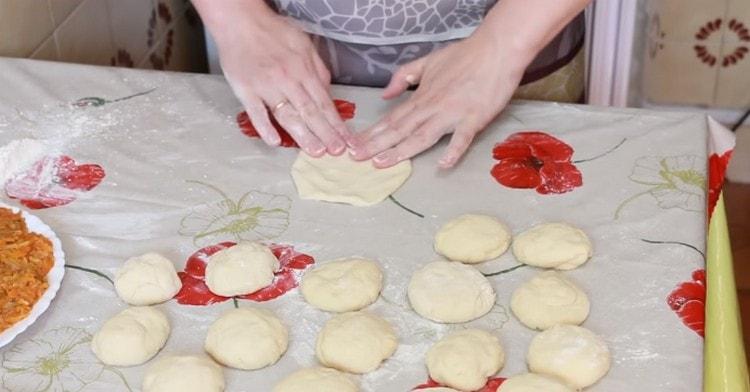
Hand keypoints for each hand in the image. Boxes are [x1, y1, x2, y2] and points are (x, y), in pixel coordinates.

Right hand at [200, 1, 349, 156]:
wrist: (240, 22)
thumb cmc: (272, 32)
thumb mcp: (304, 44)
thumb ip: (318, 70)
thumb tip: (327, 93)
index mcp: (303, 70)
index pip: (324, 103)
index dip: (337, 124)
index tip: (347, 140)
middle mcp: (287, 80)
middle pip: (310, 112)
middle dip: (326, 134)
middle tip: (337, 151)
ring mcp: (265, 86)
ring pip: (287, 115)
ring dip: (303, 135)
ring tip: (315, 151)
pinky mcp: (245, 89)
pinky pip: (256, 111)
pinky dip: (264, 127)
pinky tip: (274, 142)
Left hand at [349, 30, 530, 168]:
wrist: (496, 49)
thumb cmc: (465, 55)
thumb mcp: (429, 61)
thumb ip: (404, 76)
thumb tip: (385, 95)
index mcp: (422, 97)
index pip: (392, 119)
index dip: (372, 133)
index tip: (353, 145)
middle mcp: (432, 107)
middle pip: (400, 130)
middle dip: (375, 145)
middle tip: (356, 158)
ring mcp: (452, 114)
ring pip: (422, 136)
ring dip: (401, 150)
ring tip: (381, 162)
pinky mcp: (474, 118)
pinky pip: (462, 137)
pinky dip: (453, 151)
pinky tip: (443, 165)